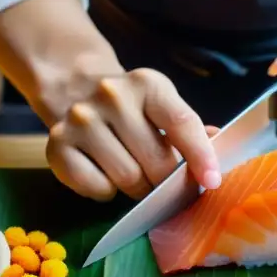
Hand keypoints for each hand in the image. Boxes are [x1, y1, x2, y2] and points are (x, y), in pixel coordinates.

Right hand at [0, 0, 219, 200]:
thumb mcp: (162, 106)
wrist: (74, 88)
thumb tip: (219, 146)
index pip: (181, 122)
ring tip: (135, 178)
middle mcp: (112, 95)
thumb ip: (190, 129)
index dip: (200, 155)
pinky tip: (106, 176)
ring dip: (137, 188)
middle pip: (154, 160)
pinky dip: (106, 192)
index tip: (212, 181)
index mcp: (147, 84)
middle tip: (164, 184)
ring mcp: (81, 119)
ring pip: (127, 178)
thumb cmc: (132, 108)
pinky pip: (96, 187)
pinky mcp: (57, 144)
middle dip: (165, 182)